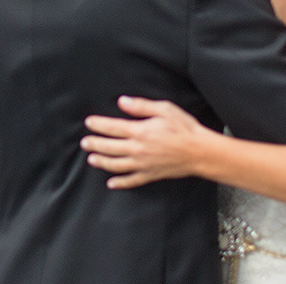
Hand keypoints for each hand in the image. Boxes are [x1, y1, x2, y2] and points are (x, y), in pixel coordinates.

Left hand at [80, 96, 206, 188]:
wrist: (200, 152)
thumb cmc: (184, 128)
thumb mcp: (164, 109)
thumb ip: (141, 106)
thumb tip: (121, 102)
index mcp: (140, 131)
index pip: (112, 127)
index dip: (98, 125)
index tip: (89, 123)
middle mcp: (138, 149)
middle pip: (109, 147)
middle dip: (94, 144)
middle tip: (85, 142)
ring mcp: (143, 164)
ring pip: (116, 165)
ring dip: (101, 162)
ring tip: (91, 159)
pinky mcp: (150, 175)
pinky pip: (131, 181)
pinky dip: (120, 183)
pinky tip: (111, 183)